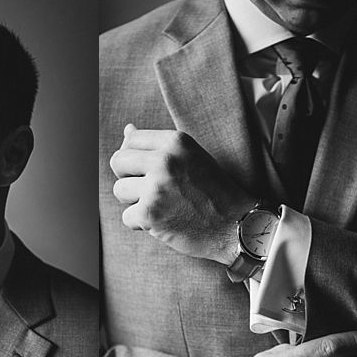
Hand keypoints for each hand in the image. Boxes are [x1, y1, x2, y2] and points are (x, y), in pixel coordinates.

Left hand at [110, 124, 255, 264]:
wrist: (238, 226)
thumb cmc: (215, 193)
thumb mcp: (192, 158)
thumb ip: (159, 146)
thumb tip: (126, 130)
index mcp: (176, 142)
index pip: (131, 139)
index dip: (136, 158)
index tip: (152, 171)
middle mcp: (165, 160)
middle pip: (118, 162)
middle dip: (129, 178)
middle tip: (152, 190)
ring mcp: (156, 187)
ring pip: (119, 190)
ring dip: (135, 202)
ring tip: (162, 206)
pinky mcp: (150, 213)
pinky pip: (127, 217)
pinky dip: (142, 224)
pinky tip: (164, 222)